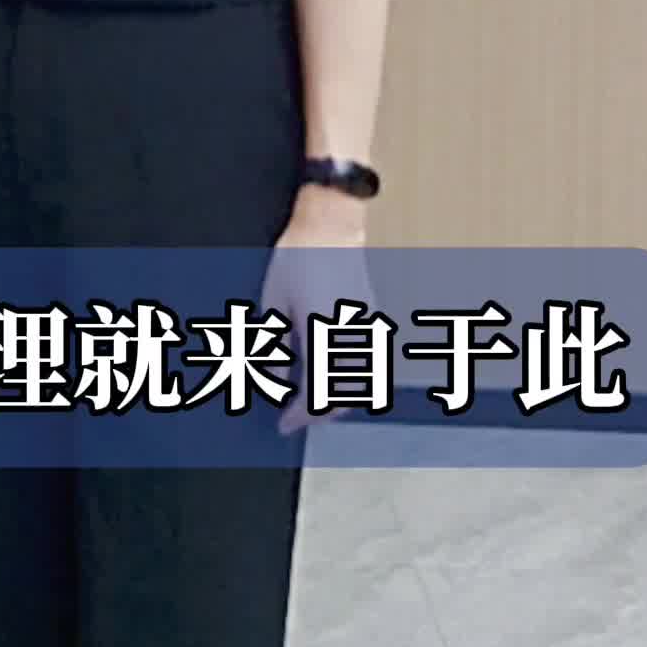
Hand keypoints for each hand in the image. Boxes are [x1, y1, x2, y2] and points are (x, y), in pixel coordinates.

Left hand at [264, 191, 376, 435]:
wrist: (332, 223)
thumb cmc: (299, 257)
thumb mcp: (275, 303)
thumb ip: (276, 346)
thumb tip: (276, 378)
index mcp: (325, 335)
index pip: (316, 393)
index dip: (299, 415)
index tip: (284, 423)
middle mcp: (352, 336)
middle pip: (343, 394)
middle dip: (319, 412)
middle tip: (295, 415)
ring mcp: (367, 327)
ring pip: (360, 381)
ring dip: (337, 397)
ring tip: (311, 399)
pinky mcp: (371, 316)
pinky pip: (366, 361)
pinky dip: (349, 377)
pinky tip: (329, 373)